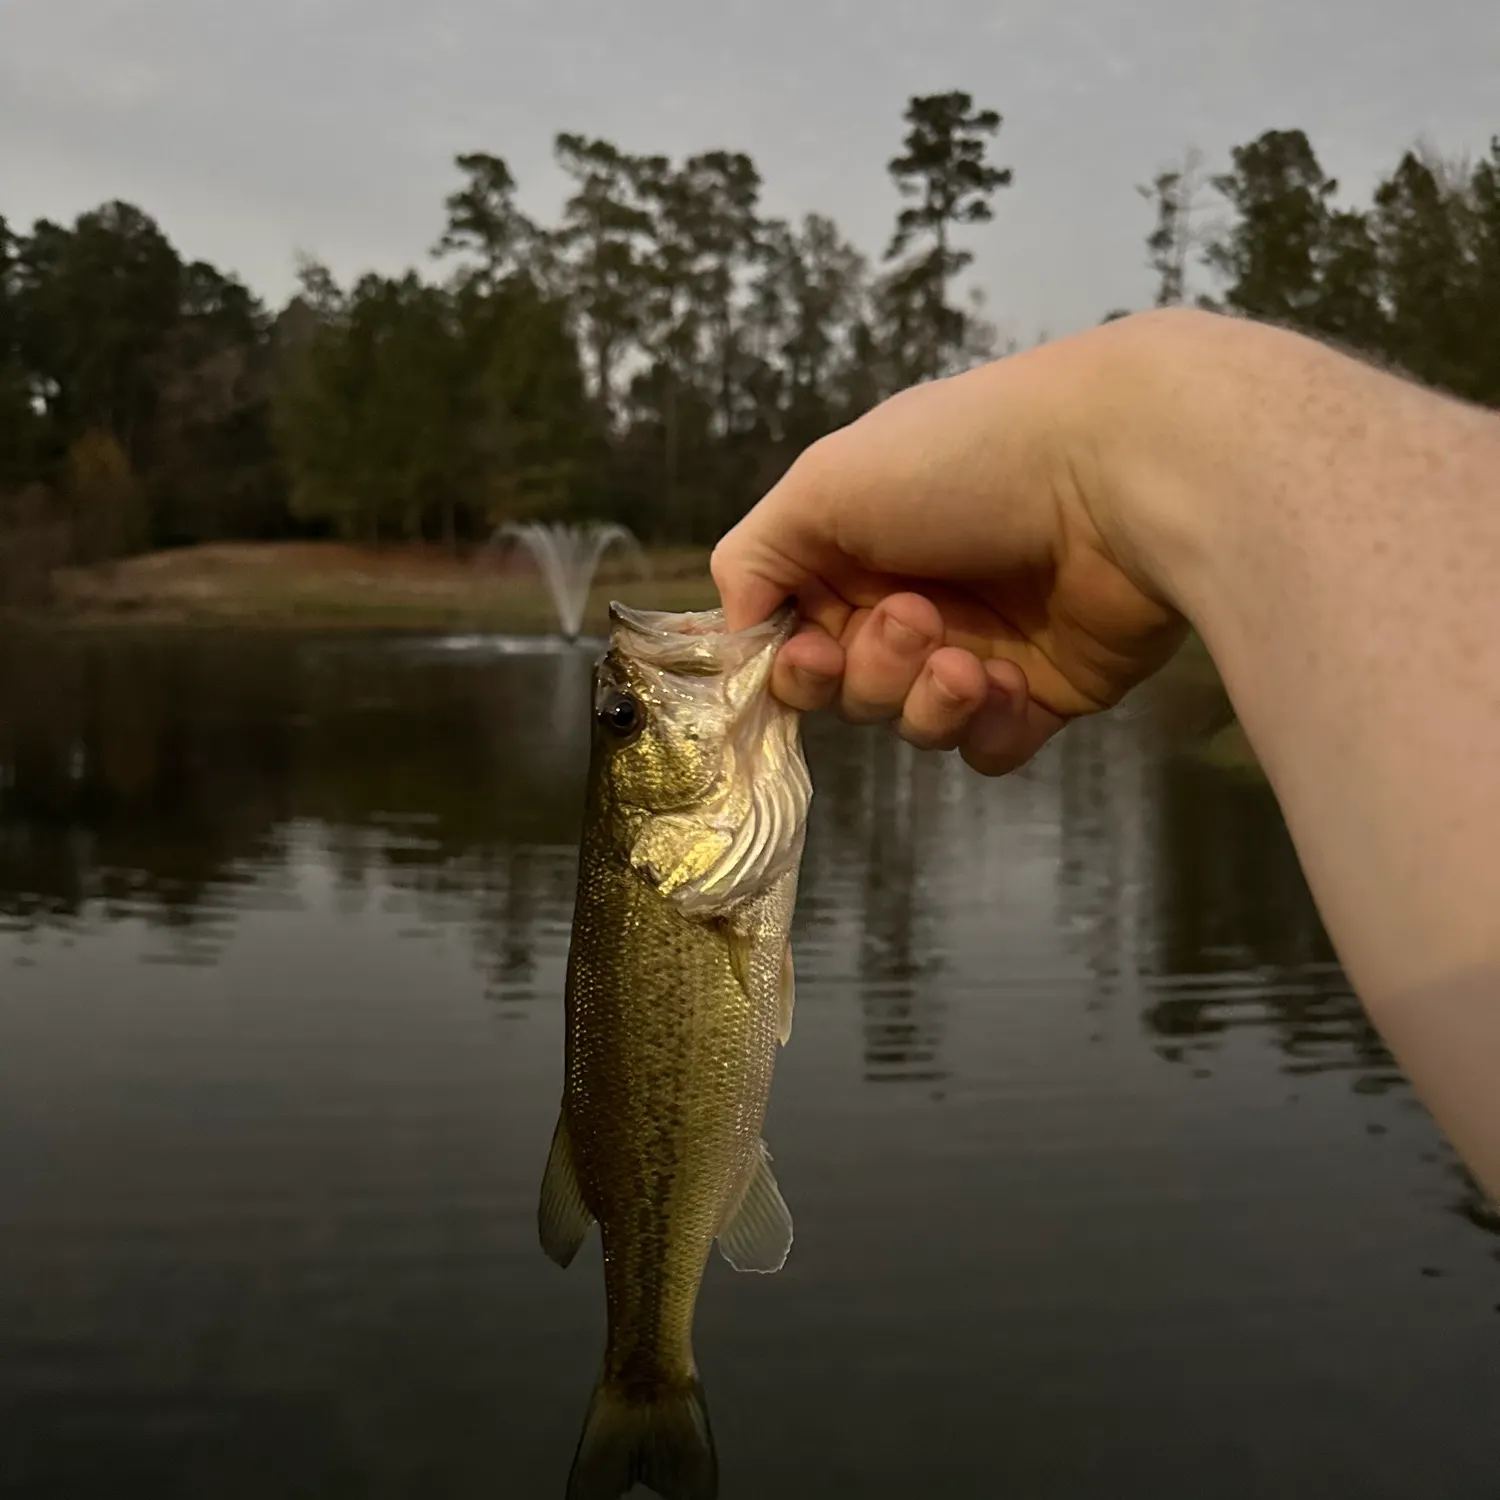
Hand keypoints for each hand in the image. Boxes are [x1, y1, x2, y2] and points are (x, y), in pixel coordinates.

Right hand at [711, 318, 1189, 773]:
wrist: (1126, 471)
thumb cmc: (967, 460)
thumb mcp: (824, 483)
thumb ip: (753, 558)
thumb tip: (734, 631)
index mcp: (856, 545)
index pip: (793, 635)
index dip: (791, 664)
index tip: (807, 656)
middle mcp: (912, 595)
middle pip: (848, 689)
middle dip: (871, 669)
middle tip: (916, 619)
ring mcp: (980, 646)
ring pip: (912, 724)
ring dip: (928, 700)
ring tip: (973, 661)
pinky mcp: (1044, 690)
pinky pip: (986, 749)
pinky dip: (988, 728)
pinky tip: (1011, 687)